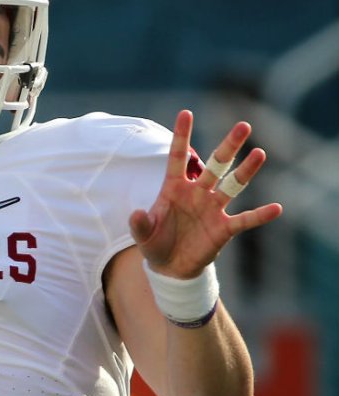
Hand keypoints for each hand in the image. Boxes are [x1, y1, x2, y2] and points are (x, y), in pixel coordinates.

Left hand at [129, 110, 282, 278]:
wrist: (170, 267)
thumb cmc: (155, 243)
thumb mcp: (142, 235)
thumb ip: (140, 224)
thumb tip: (136, 214)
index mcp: (174, 188)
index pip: (178, 157)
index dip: (182, 136)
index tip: (186, 112)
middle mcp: (197, 193)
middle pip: (216, 164)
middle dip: (228, 146)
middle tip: (243, 126)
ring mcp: (212, 209)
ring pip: (232, 185)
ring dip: (246, 170)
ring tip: (260, 153)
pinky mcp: (224, 228)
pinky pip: (245, 219)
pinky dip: (260, 215)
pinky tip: (276, 208)